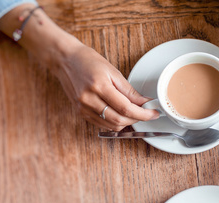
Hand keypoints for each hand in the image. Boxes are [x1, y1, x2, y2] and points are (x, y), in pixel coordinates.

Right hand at [0, 4, 157, 129]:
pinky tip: (121, 115)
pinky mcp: (80, 113)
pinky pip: (101, 124)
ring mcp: (83, 108)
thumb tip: (144, 102)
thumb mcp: (112, 71)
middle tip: (147, 114)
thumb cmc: (88, 61)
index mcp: (99, 86)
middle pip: (119, 120)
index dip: (143, 113)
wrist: (65, 60)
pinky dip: (114, 123)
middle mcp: (89, 100)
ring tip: (135, 114)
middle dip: (137, 119)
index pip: (126, 108)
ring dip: (126, 123)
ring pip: (111, 125)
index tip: (153, 113)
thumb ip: (129, 90)